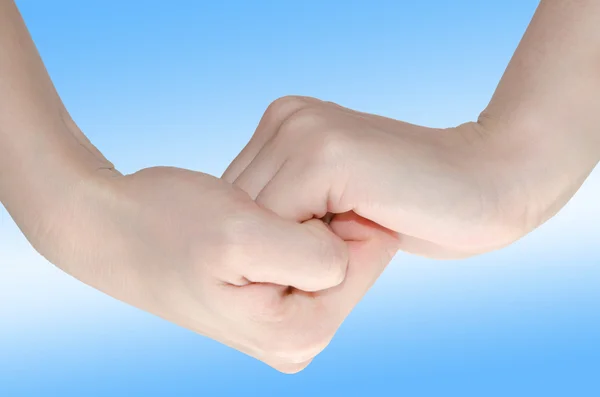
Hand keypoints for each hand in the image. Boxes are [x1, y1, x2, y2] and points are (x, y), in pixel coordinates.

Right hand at [30, 166, 353, 372]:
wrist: (111, 229)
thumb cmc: (166, 226)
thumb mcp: (241, 235)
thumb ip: (313, 253)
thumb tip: (346, 251)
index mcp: (298, 333)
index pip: (361, 260)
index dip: (333, 214)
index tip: (290, 198)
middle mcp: (296, 338)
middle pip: (347, 262)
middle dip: (317, 223)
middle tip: (265, 208)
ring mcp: (283, 321)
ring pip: (326, 254)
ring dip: (298, 224)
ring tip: (253, 217)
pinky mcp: (270, 301)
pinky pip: (304, 255)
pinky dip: (285, 229)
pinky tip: (253, 223)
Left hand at [223, 96, 543, 259]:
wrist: (489, 185)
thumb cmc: (412, 205)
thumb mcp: (334, 201)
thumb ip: (287, 204)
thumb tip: (238, 241)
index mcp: (283, 122)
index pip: (235, 202)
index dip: (269, 243)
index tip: (325, 242)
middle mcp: (286, 117)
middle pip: (239, 214)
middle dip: (278, 249)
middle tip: (343, 239)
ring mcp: (304, 130)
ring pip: (256, 227)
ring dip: (298, 254)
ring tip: (360, 226)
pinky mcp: (327, 155)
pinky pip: (282, 231)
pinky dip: (314, 255)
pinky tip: (367, 226)